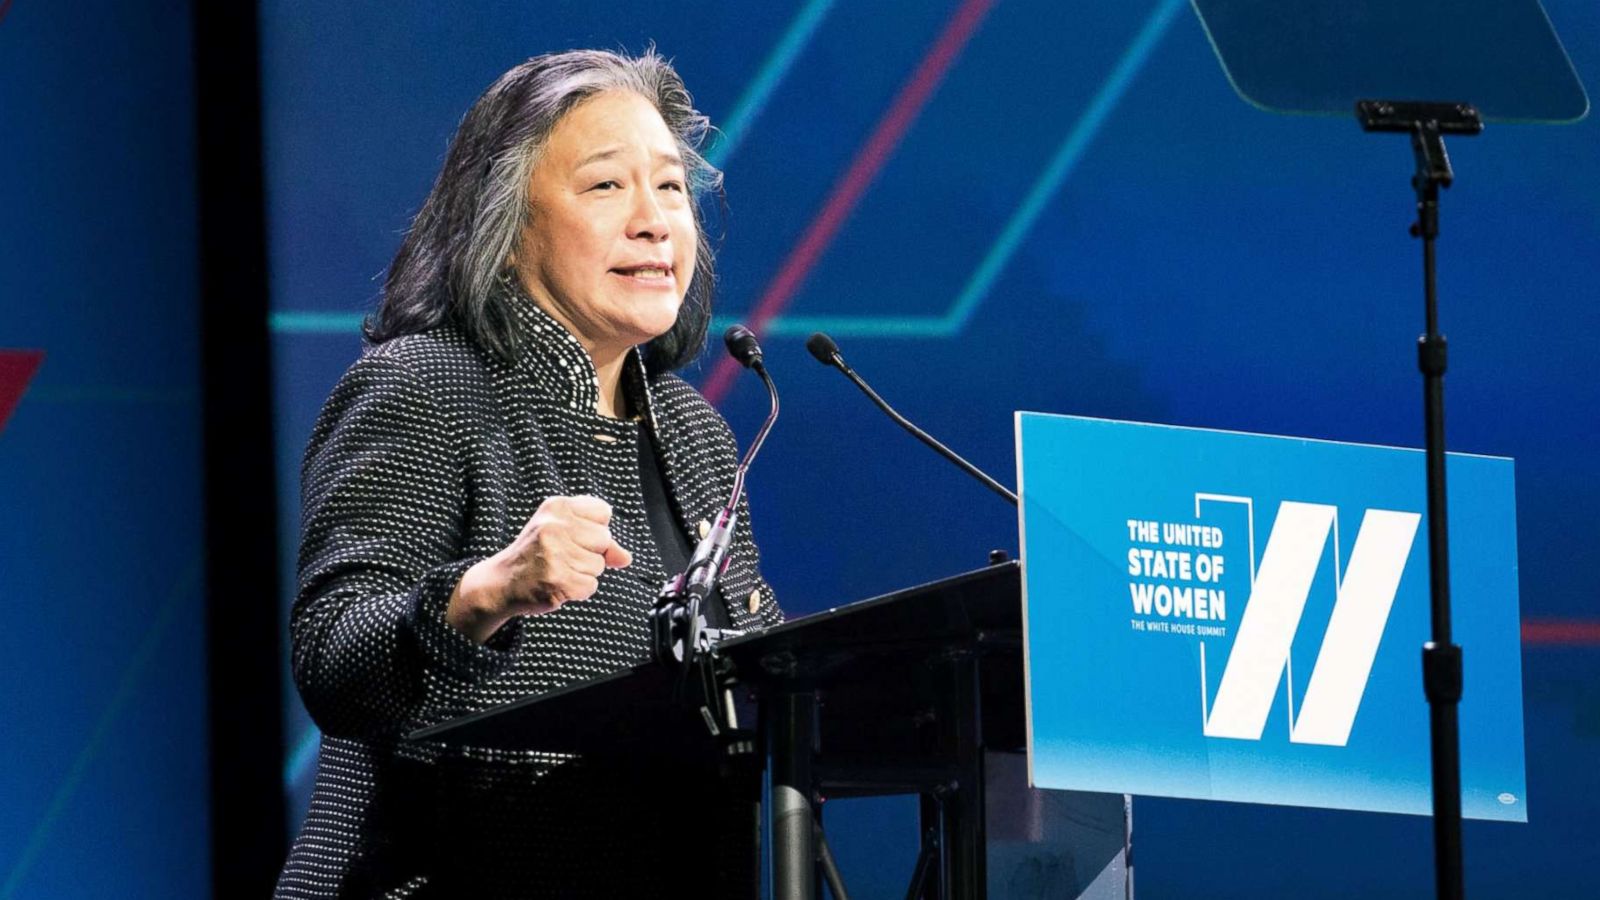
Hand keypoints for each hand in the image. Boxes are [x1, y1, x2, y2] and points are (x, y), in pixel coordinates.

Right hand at [446, 495, 632, 642]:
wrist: (502, 582)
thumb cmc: (537, 554)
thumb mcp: (563, 533)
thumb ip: (600, 540)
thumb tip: (626, 558)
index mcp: (556, 507)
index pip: (603, 512)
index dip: (593, 528)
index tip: (572, 535)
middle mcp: (554, 526)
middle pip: (605, 539)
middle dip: (591, 552)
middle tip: (562, 556)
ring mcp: (555, 554)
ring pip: (599, 565)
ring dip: (583, 573)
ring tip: (558, 569)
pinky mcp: (558, 580)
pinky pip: (590, 586)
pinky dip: (578, 590)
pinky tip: (557, 583)